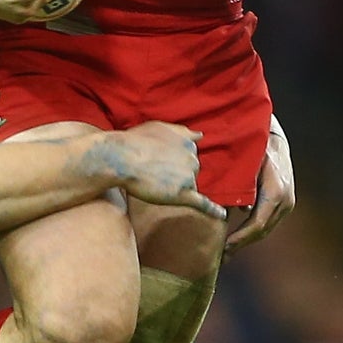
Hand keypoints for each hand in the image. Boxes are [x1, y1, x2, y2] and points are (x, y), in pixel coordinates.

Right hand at [108, 122, 225, 219]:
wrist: (121, 157)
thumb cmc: (135, 141)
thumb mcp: (160, 127)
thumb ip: (182, 131)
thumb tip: (201, 134)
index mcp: (188, 143)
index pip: (188, 157)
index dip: (174, 162)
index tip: (162, 163)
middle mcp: (193, 158)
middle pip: (190, 172)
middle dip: (175, 175)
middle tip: (152, 172)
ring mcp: (189, 177)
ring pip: (188, 187)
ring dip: (175, 188)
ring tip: (153, 183)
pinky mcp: (183, 194)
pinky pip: (202, 203)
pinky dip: (213, 210)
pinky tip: (221, 215)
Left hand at [224, 116, 294, 255]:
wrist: (274, 141)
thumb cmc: (254, 150)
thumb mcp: (243, 165)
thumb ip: (236, 187)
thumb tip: (224, 210)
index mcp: (275, 192)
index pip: (257, 224)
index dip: (240, 238)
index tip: (224, 247)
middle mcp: (285, 200)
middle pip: (261, 231)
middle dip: (240, 244)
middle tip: (221, 257)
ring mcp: (287, 203)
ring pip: (265, 230)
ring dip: (245, 241)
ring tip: (226, 252)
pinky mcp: (284, 204)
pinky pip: (266, 223)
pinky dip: (251, 233)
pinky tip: (236, 240)